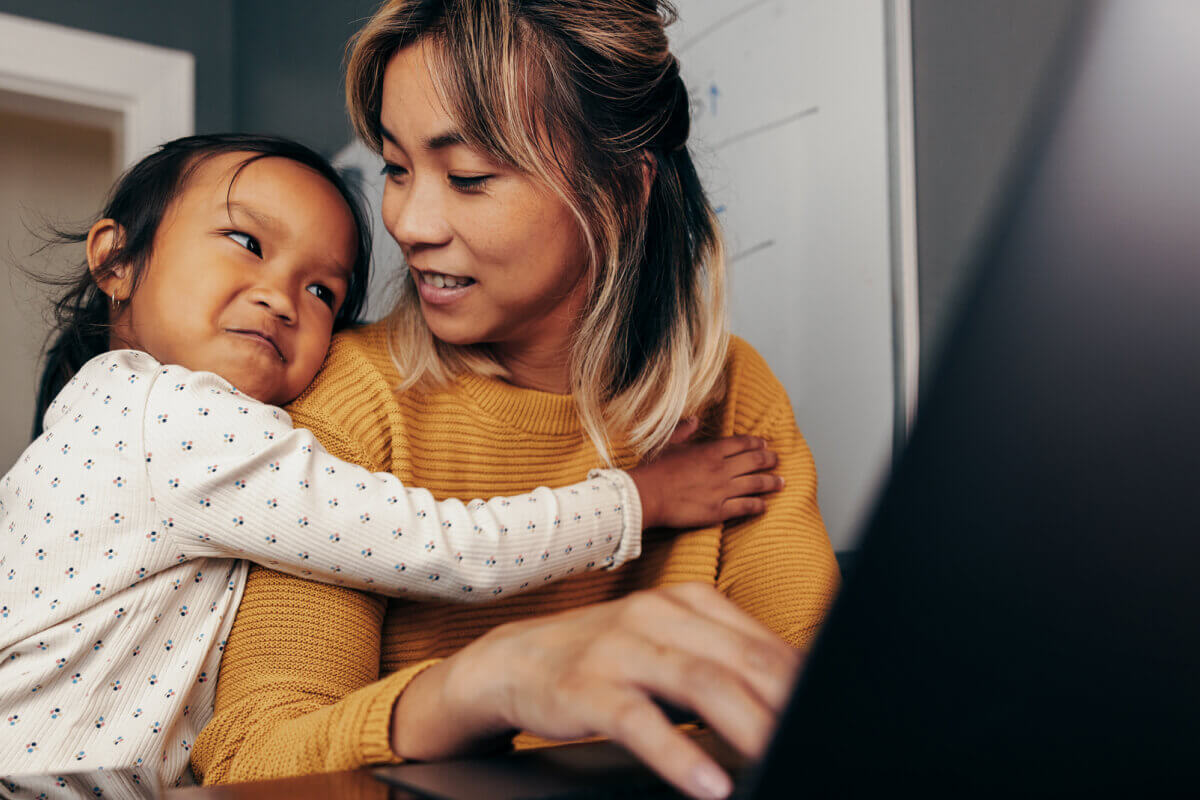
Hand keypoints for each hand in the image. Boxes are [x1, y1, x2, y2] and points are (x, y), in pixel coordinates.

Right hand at [391, 583, 800, 799]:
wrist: (515, 658)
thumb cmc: (605, 657)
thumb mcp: (668, 644)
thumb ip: (723, 661)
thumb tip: (791, 693)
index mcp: (687, 602)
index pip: (760, 641)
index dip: (802, 680)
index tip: (830, 712)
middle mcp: (658, 617)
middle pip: (740, 659)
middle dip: (787, 701)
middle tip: (817, 736)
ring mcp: (621, 649)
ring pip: (701, 683)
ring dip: (748, 725)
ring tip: (780, 755)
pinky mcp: (588, 687)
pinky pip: (639, 721)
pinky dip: (678, 755)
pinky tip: (708, 783)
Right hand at [627, 419, 782, 529]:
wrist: (647, 495)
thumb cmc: (655, 469)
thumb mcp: (669, 443)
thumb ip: (685, 430)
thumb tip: (695, 419)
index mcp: (710, 450)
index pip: (742, 444)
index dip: (757, 443)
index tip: (765, 445)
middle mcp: (721, 468)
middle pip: (755, 461)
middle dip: (770, 460)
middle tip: (778, 460)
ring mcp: (722, 490)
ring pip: (756, 484)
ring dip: (771, 482)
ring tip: (781, 482)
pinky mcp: (718, 510)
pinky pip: (746, 507)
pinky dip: (758, 506)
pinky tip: (765, 506)